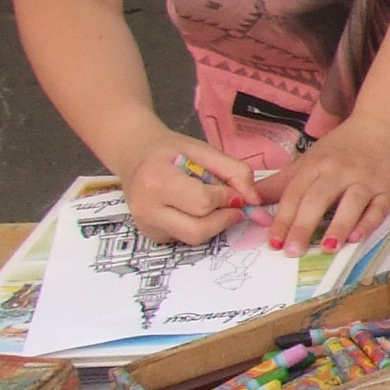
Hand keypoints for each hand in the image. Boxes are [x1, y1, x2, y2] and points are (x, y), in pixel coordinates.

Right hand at [120, 134, 258, 245]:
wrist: (135, 155)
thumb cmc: (170, 151)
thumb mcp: (204, 150)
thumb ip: (235, 171)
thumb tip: (254, 200)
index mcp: (156, 181)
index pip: (202, 203)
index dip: (226, 198)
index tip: (233, 190)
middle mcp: (146, 209)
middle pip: (198, 230)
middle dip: (223, 218)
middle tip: (232, 204)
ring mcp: (146, 226)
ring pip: (194, 238)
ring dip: (214, 224)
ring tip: (214, 204)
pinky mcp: (152, 236)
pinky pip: (185, 238)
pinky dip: (200, 226)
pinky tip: (196, 209)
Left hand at [268, 114, 389, 254]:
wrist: (386, 125)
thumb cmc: (344, 148)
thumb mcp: (310, 160)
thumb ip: (282, 183)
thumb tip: (250, 200)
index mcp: (316, 164)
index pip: (294, 194)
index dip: (283, 219)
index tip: (274, 242)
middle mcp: (340, 171)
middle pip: (318, 199)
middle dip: (303, 225)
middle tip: (292, 251)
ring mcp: (366, 180)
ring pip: (351, 204)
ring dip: (338, 227)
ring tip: (325, 249)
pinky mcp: (389, 189)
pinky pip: (379, 208)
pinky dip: (368, 223)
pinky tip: (356, 237)